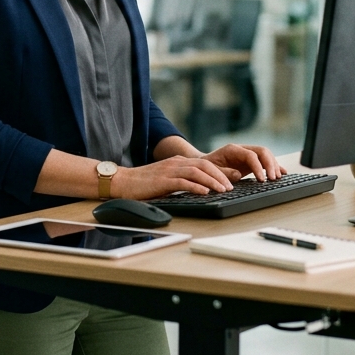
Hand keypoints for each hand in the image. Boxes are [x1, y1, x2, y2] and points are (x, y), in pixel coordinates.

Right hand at [112, 156, 233, 199]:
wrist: (122, 181)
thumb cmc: (143, 184)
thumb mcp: (166, 179)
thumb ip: (181, 180)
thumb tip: (199, 189)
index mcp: (178, 162)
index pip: (204, 163)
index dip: (220, 171)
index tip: (232, 180)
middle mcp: (176, 163)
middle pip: (204, 165)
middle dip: (220, 175)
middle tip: (231, 186)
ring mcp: (169, 170)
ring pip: (197, 172)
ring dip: (212, 181)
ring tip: (223, 190)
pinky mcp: (163, 180)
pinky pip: (183, 181)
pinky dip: (196, 186)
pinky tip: (205, 192)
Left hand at [201, 143, 285, 182]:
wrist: (204, 164)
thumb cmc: (206, 168)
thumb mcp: (211, 171)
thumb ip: (224, 172)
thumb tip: (238, 174)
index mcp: (232, 149)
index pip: (251, 155)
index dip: (258, 167)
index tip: (262, 180)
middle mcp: (242, 149)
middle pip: (262, 152)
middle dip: (270, 164)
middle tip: (273, 178)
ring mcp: (247, 154)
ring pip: (266, 155)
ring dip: (274, 165)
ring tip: (277, 178)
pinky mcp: (250, 161)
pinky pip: (265, 161)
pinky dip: (274, 166)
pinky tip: (282, 172)